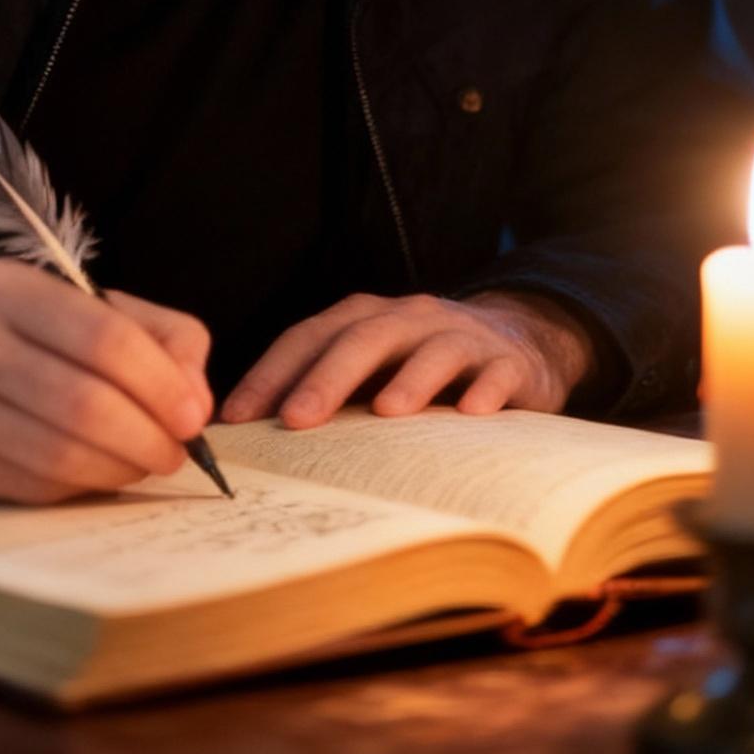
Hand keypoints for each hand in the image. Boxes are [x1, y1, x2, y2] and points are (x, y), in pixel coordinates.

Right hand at [0, 258, 212, 503]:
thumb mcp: (56, 304)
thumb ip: (144, 332)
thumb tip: (196, 394)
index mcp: (2, 287)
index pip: (103, 336)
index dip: (160, 383)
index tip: (192, 415)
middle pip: (86, 403)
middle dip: (147, 437)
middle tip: (175, 453)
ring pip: (59, 455)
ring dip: (118, 470)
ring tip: (140, 464)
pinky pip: (27, 486)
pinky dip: (75, 488)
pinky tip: (89, 476)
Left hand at [219, 289, 596, 427]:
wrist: (517, 339)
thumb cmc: (421, 365)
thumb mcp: (372, 368)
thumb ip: (325, 391)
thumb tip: (251, 436)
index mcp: (365, 318)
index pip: (308, 337)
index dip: (271, 374)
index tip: (236, 418)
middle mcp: (409, 318)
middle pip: (364, 339)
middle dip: (326, 378)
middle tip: (296, 420)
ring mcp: (461, 336)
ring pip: (432, 350)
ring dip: (409, 379)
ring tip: (387, 414)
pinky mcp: (508, 362)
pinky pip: (497, 372)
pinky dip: (484, 390)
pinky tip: (470, 414)